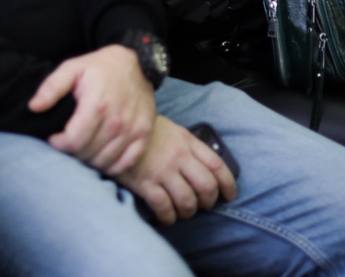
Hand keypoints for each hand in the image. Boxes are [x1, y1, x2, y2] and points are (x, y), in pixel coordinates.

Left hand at [28, 45, 155, 174]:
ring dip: (90, 159)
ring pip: (104, 162)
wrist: (138, 63)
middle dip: (73, 152)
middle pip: (87, 154)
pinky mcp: (144, 135)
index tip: (55, 137)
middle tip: (69, 141)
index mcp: (97, 105)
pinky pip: (125, 164)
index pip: (73, 142)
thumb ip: (51, 87)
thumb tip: (34, 107)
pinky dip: (111, 165)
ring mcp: (133, 130)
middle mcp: (117, 121)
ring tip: (83, 146)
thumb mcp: (72, 68)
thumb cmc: (101, 67)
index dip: (59, 144)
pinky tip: (101, 154)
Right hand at [116, 116, 236, 225]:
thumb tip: (203, 167)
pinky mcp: (144, 183)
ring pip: (187, 201)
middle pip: (206, 187)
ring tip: (183, 212)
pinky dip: (168, 217)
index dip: (228, 184)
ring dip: (188, 212)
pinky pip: (164, 207)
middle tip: (202, 205)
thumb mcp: (171, 129)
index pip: (217, 166)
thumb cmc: (144, 130)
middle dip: (208, 202)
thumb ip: (187, 145)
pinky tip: (166, 217)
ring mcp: (162, 171)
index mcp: (187, 141)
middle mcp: (179, 157)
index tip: (229, 196)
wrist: (114, 126)